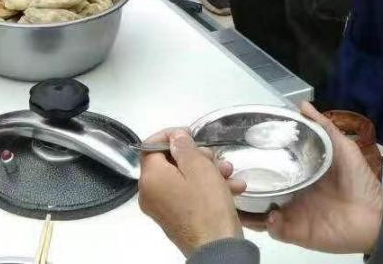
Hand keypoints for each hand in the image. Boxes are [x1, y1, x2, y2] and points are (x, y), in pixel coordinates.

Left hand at [139, 130, 244, 254]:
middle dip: (197, 157)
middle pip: (170, 163)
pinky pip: (187, 195)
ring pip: (183, 179)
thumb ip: (183, 146)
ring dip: (208, 172)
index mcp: (150, 178)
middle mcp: (150, 193)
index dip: (171, 136)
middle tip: (216, 158)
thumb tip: (174, 137)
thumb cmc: (207, 205)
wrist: (217, 249)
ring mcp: (162, 208)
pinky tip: (232, 188)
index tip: (190, 134)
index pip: (151, 146)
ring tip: (230, 174)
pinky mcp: (176, 219)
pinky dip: (206, 189)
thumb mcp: (198, 167)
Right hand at [255, 104, 382, 254]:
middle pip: (262, 187)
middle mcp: (293, 192)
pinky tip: (272, 214)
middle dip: (246, 182)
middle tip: (234, 173)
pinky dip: (269, 224)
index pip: (273, 165)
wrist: (374, 217)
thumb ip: (324, 128)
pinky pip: (274, 229)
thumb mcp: (344, 149)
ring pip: (261, 209)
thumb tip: (302, 104)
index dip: (258, 158)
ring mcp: (292, 212)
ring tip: (241, 195)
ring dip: (250, 205)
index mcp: (302, 173)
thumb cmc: (359, 182)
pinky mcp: (296, 232)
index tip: (243, 148)